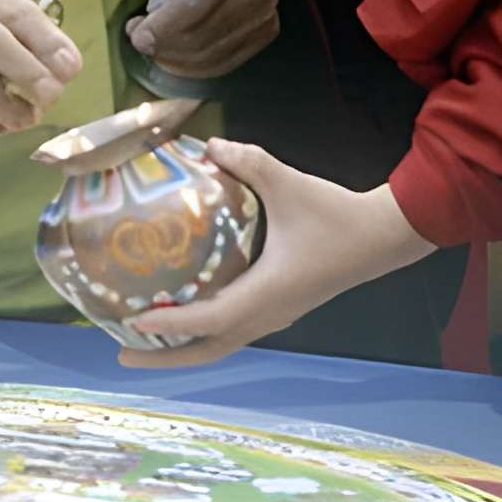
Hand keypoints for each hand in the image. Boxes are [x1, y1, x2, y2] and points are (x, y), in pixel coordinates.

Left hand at [120, 140, 428, 368]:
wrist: (381, 237)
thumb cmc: (336, 214)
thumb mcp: (290, 183)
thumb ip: (249, 162)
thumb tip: (209, 144)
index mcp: (266, 293)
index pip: (209, 318)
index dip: (169, 322)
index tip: (132, 321)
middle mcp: (266, 314)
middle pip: (207, 350)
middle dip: (163, 357)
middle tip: (120, 353)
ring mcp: (274, 317)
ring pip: (220, 345)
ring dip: (180, 348)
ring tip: (140, 342)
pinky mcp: (279, 310)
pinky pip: (231, 331)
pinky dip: (201, 333)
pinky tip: (181, 315)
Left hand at [127, 0, 279, 81]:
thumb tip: (149, 26)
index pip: (195, 5)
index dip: (162, 26)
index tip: (136, 35)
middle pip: (202, 36)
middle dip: (163, 45)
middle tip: (140, 40)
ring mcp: (266, 16)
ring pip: (210, 55)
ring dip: (174, 59)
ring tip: (155, 47)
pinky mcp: (266, 33)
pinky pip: (224, 63)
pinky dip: (194, 67)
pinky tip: (174, 57)